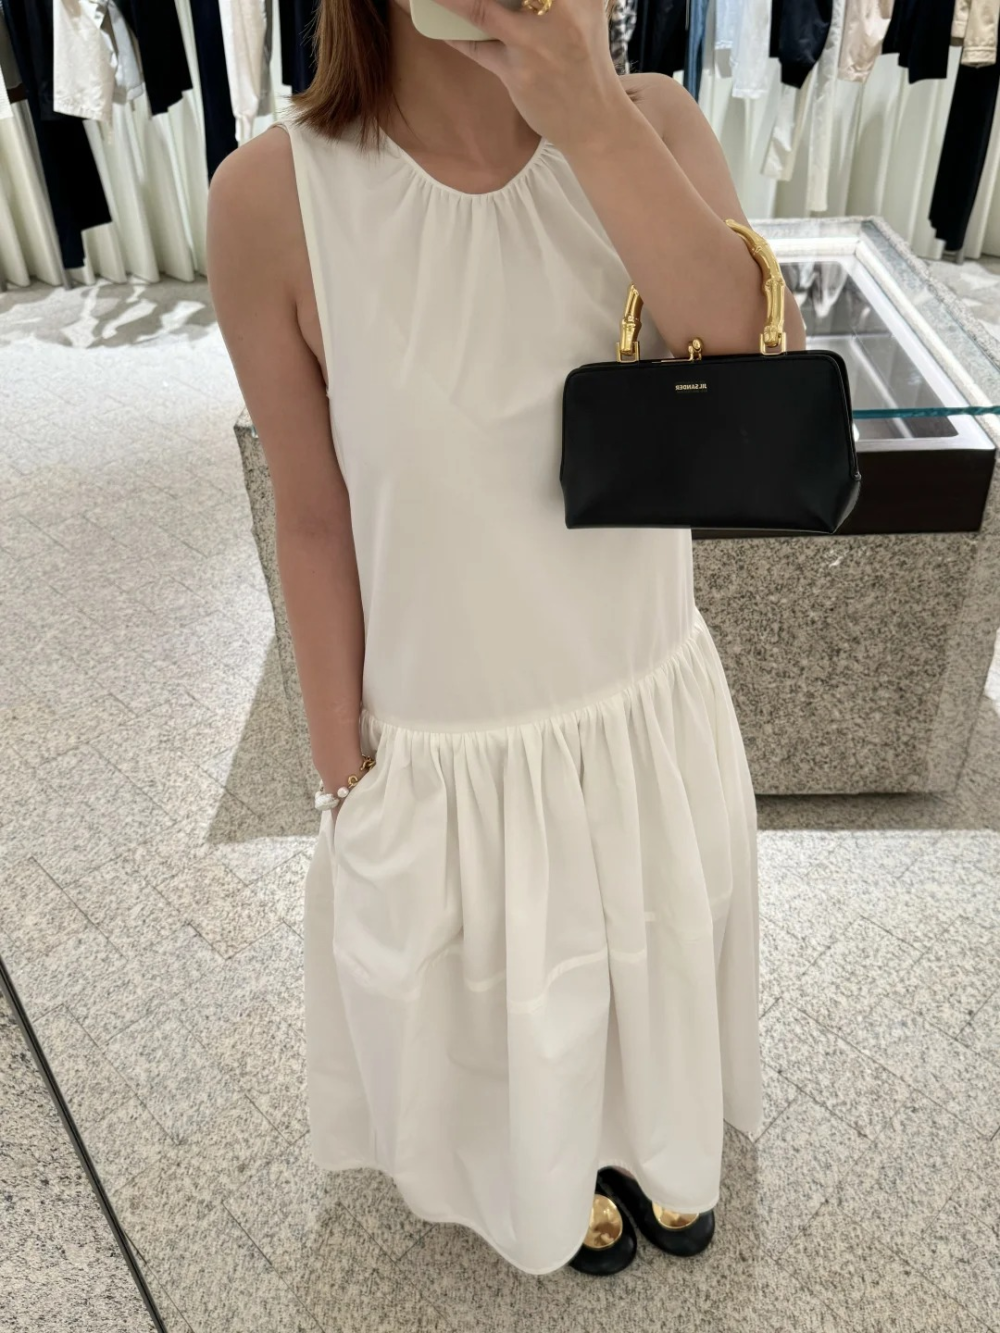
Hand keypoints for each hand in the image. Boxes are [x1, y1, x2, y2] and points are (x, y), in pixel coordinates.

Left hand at [432, 0, 630, 154]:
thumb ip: (556, 0)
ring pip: (479, 7)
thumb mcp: (585, 12)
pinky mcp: (518, 73)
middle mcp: (561, 8)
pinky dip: (453, 32)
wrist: (596, 121)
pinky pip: (475, 47)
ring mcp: (537, 42)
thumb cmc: (584, 63)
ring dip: (449, 2)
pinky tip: (437, 23)